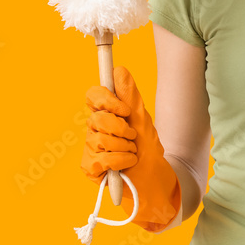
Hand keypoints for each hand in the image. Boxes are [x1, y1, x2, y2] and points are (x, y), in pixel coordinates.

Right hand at [81, 66, 181, 231]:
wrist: (154, 175)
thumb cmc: (147, 146)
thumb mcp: (142, 117)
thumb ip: (130, 94)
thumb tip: (119, 69)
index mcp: (104, 112)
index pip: (93, 95)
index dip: (107, 100)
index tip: (125, 110)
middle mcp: (94, 128)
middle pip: (98, 118)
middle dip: (121, 128)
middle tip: (132, 136)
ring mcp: (90, 147)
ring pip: (101, 140)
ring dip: (125, 147)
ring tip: (131, 152)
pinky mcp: (89, 167)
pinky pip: (102, 159)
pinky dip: (121, 161)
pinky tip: (127, 164)